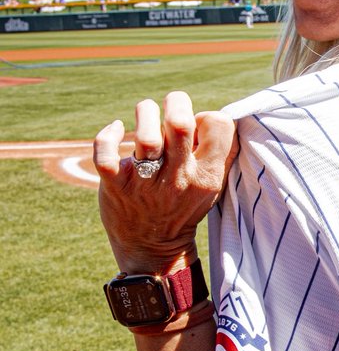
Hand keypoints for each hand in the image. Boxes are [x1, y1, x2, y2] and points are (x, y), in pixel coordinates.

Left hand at [94, 91, 237, 272]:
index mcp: (207, 175)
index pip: (220, 125)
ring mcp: (146, 184)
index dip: (207, 116)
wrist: (153, 248)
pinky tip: (115, 129)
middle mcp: (179, 178)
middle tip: (170, 107)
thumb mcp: (211, 184)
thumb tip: (206, 115)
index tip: (196, 127)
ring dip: (145, 113)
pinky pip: (105, 155)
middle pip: (179, 124)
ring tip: (145, 115)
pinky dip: (107, 135)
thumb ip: (217, 152)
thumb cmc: (183, 206)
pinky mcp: (117, 187)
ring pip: (145, 137)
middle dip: (175, 102)